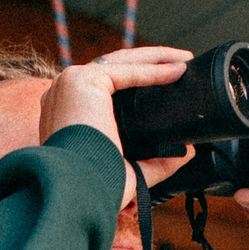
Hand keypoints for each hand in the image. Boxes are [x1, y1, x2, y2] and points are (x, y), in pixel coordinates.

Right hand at [37, 47, 194, 204]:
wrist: (78, 191)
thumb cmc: (93, 188)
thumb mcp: (129, 172)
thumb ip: (154, 162)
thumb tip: (185, 153)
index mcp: (68, 115)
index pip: (105, 88)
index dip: (137, 81)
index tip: (166, 83)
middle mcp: (63, 96)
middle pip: (115, 69)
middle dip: (151, 63)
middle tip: (182, 64)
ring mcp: (69, 84)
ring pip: (121, 62)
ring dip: (156, 58)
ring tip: (184, 60)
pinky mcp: (81, 80)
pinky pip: (126, 70)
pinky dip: (155, 70)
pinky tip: (178, 70)